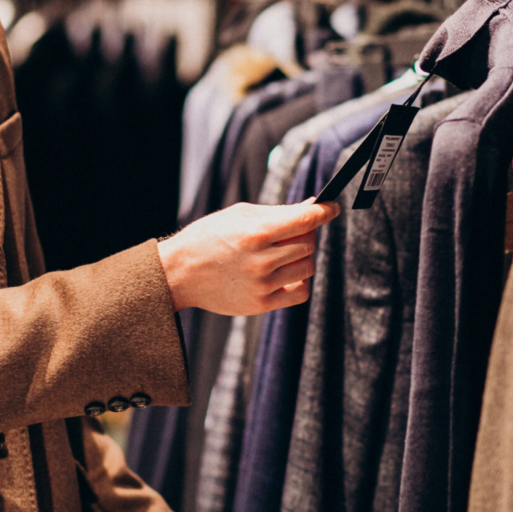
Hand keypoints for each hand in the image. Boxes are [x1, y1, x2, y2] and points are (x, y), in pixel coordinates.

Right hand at [157, 199, 338, 314]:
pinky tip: (287, 273)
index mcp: (255, 233)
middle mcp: (261, 260)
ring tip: (285, 252)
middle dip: (307, 233)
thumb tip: (312, 207)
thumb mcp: (239, 214)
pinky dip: (301, 282)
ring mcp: (262, 285)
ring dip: (303, 257)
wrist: (180, 273)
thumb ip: (278, 212)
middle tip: (295, 230)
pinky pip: (300, 293)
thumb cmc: (209, 237)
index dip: (325, 211)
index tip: (332, 207)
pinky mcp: (261, 304)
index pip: (305, 220)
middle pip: (309, 243)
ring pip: (307, 267)